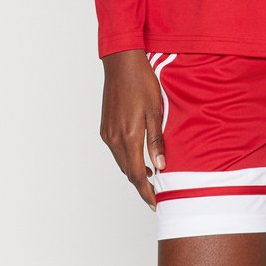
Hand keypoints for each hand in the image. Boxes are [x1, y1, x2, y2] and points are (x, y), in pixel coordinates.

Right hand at [99, 49, 165, 210]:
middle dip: (141, 185)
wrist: (122, 63)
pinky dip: (126, 158)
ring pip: (121, 161)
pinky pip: (116, 150)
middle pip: (127, 171)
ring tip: (150, 177)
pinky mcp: (105, 126)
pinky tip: (138, 156)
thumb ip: (156, 141)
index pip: (136, 175)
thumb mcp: (156, 111)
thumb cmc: (142, 82)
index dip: (146, 192)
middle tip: (156, 194)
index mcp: (128, 137)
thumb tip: (160, 167)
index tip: (156, 202)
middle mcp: (113, 138)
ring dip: (133, 171)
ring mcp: (107, 132)